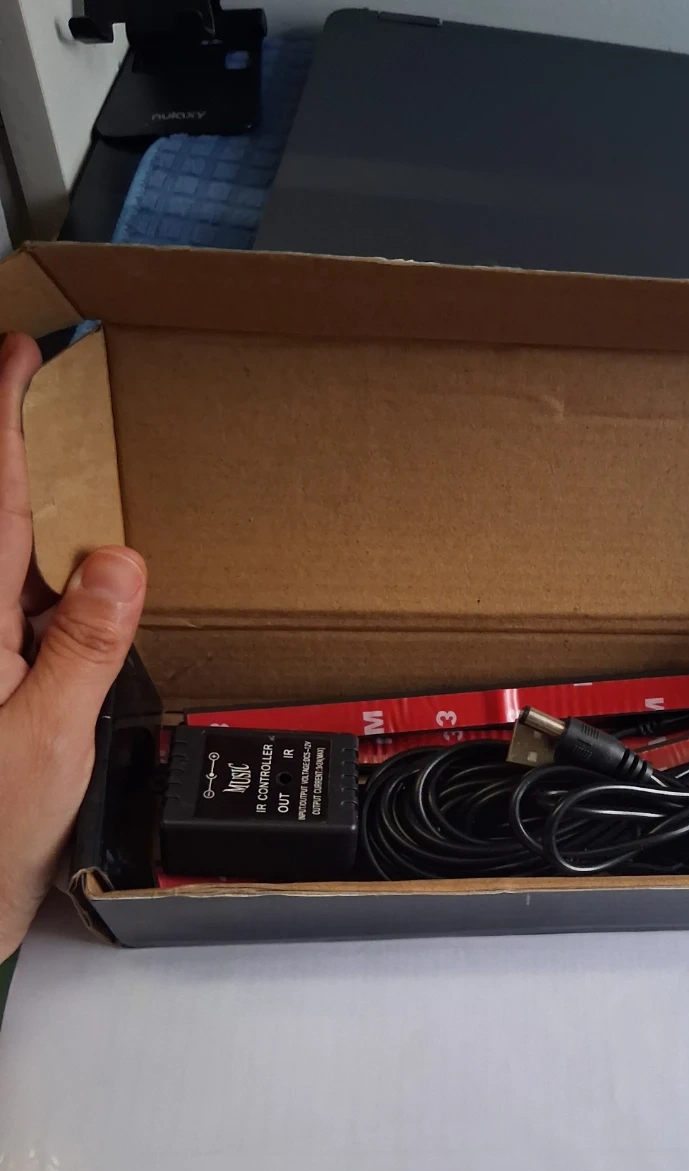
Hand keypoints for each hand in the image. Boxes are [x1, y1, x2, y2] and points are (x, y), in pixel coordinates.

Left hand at [0, 334, 146, 957]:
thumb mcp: (47, 735)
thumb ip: (83, 644)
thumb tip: (115, 558)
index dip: (2, 420)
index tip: (19, 355)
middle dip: (20, 454)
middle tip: (47, 396)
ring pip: (13, 566)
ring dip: (42, 525)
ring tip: (81, 493)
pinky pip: (29, 614)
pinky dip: (58, 590)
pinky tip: (85, 591)